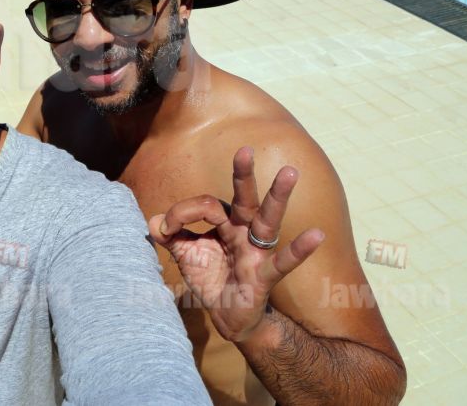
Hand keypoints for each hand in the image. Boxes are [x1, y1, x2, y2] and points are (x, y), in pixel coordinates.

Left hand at [148, 147, 324, 343]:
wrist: (226, 317)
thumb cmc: (212, 279)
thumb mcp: (186, 255)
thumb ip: (171, 236)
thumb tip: (150, 220)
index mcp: (225, 224)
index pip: (206, 206)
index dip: (181, 212)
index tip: (164, 227)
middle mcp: (243, 232)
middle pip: (244, 199)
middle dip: (243, 175)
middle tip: (245, 150)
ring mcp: (256, 252)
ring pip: (267, 220)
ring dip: (277, 196)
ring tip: (289, 173)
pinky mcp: (264, 275)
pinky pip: (283, 262)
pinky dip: (299, 250)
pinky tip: (316, 235)